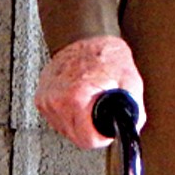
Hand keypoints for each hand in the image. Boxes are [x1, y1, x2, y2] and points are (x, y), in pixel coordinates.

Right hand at [35, 35, 144, 149]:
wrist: (84, 35)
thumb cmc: (105, 54)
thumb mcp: (130, 81)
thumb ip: (133, 110)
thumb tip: (132, 128)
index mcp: (75, 97)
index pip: (87, 140)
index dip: (102, 135)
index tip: (105, 124)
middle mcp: (56, 99)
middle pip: (76, 137)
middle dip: (91, 127)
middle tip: (99, 107)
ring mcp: (46, 99)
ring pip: (66, 130)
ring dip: (79, 121)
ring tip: (87, 100)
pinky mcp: (41, 98)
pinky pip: (57, 119)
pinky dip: (69, 113)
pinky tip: (76, 98)